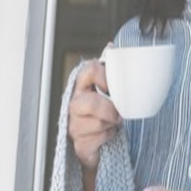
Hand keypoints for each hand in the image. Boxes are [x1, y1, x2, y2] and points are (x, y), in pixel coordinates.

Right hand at [68, 44, 122, 172]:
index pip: (90, 70)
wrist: (101, 144)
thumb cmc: (104, 113)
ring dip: (110, 125)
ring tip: (110, 124)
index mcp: (82, 86)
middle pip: (89, 102)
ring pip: (97, 123)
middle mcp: (75, 104)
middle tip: (116, 113)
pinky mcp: (79, 144)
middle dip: (108, 109)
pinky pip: (97, 140)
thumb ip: (109, 70)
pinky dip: (107, 138)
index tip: (112, 87)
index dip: (105, 77)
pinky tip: (106, 136)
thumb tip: (111, 46)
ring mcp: (74, 125)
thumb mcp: (107, 91)